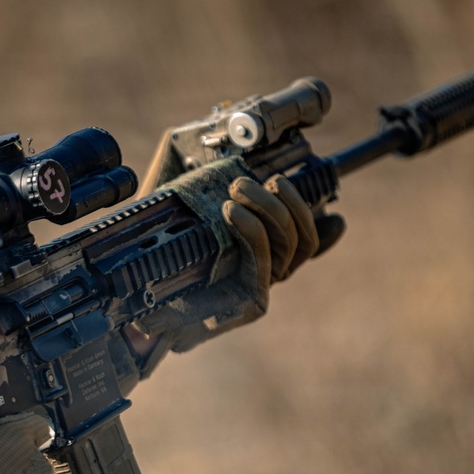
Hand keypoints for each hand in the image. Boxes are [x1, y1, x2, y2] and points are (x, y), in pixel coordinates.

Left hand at [132, 171, 344, 355]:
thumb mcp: (190, 217)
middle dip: (285, 199)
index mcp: (260, 259)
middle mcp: (266, 276)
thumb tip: (233, 168)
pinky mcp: (251, 303)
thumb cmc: (160, 258)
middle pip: (301, 235)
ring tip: (235, 190)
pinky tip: (231, 210)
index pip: (306, 243)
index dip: (321, 227)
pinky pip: (263, 256)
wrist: (139, 304)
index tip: (334, 214)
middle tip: (245, 181)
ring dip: (267, 206)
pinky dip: (251, 228)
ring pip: (288, 241)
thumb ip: (212, 191)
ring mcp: (261, 289)